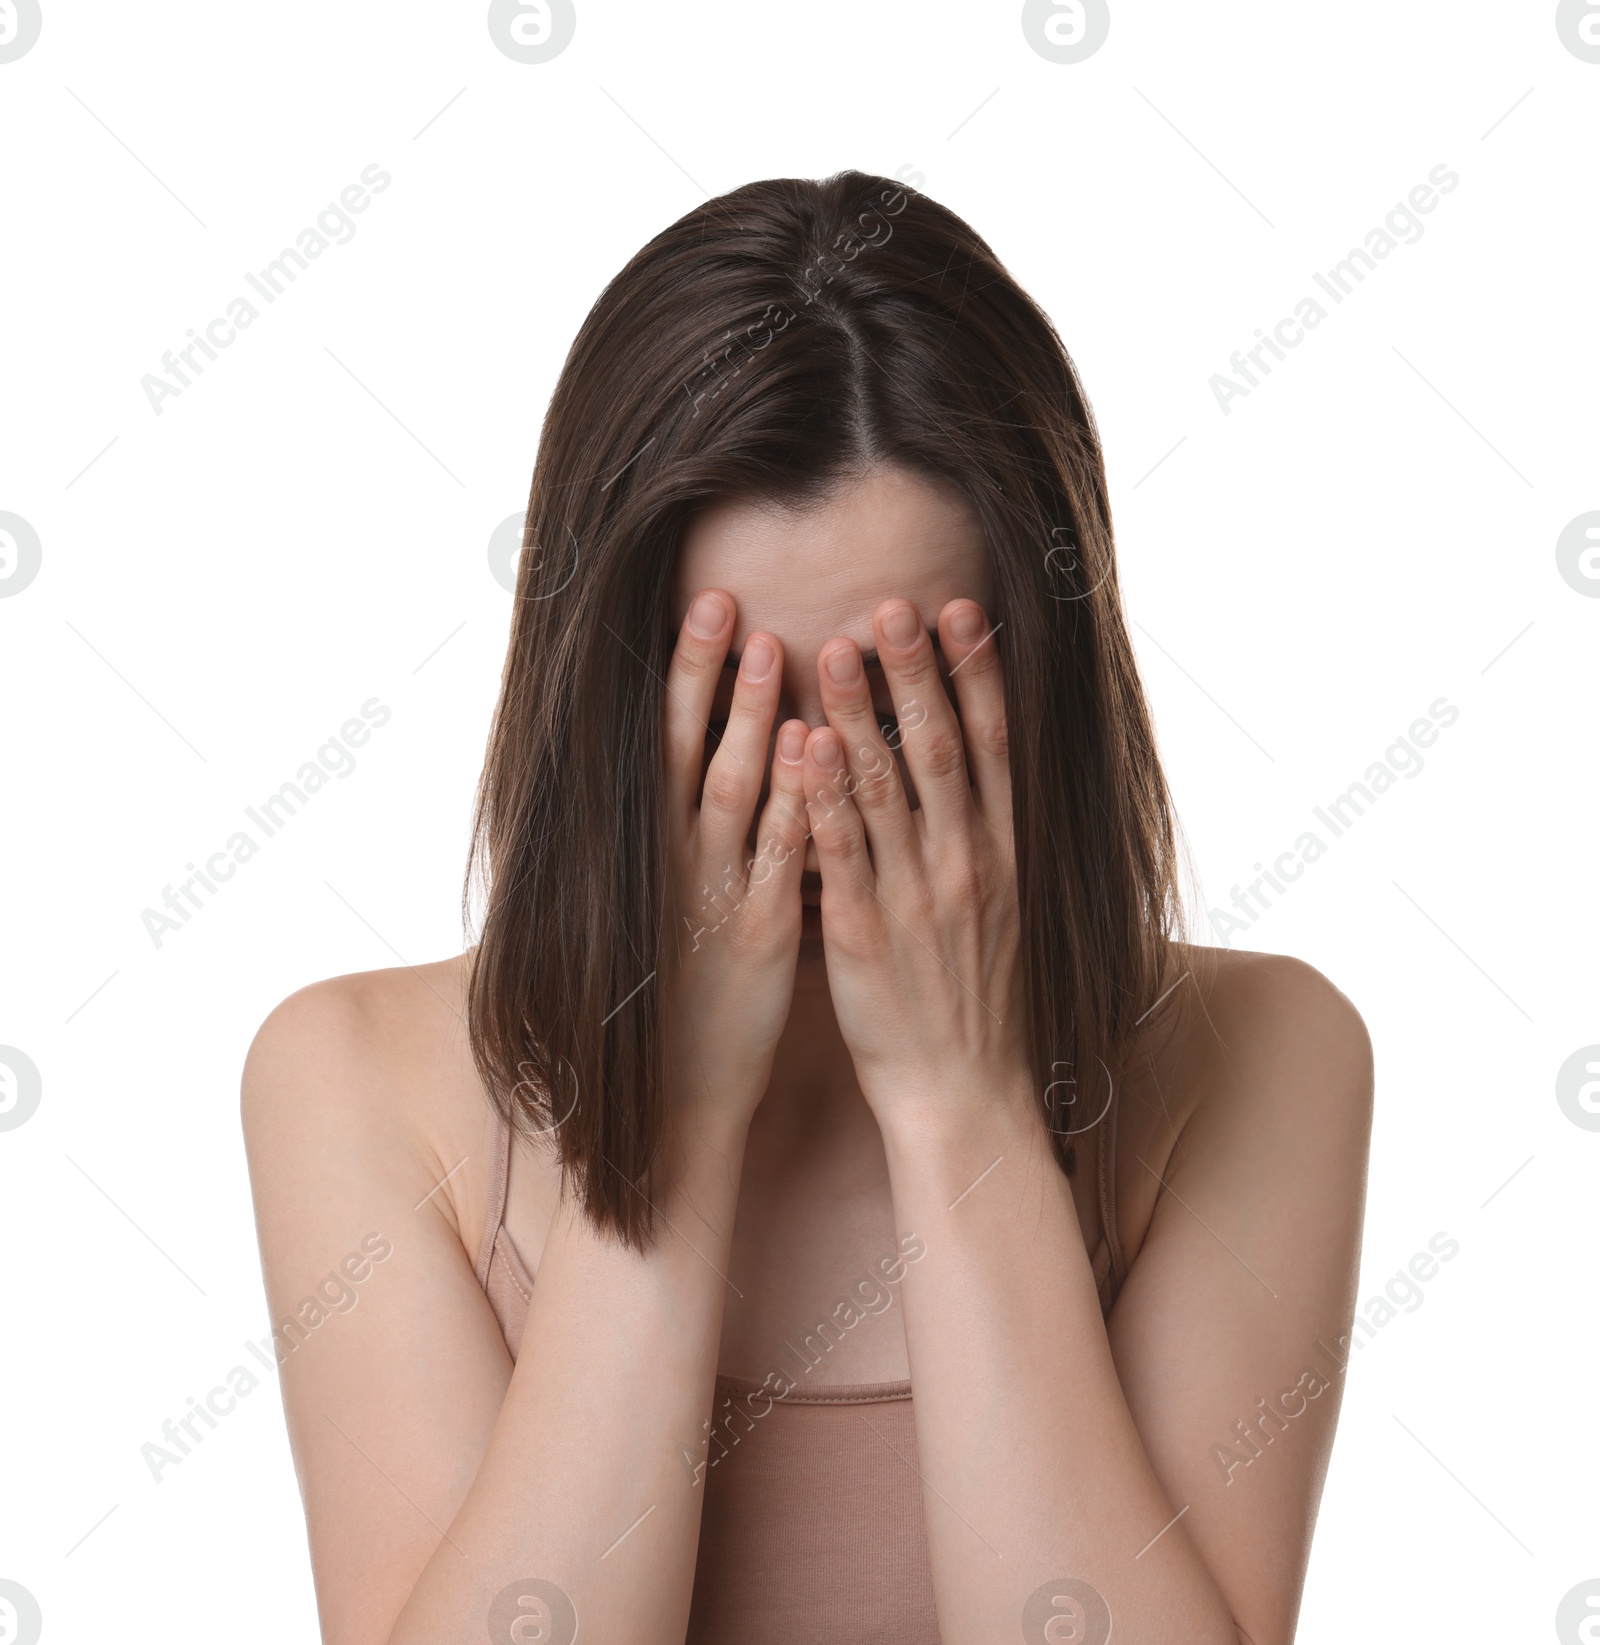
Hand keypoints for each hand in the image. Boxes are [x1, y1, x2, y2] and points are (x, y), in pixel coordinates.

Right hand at [661, 589, 810, 1125]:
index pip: (666, 744)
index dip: (684, 674)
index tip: (706, 605)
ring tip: (771, 651)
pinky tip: (816, 752)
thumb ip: (679, 835)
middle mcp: (678, 860)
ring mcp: (718, 894)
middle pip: (687, 749)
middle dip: (703, 674)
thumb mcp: (663, 903)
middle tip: (722, 601)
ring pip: (732, 790)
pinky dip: (795, 802)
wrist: (678, 1088)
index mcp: (657, 848)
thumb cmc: (676, 988)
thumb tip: (697, 766)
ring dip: (750, 720)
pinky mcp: (761, 934)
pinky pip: (779, 857)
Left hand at [801, 597, 1034, 1133]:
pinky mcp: (867, 933)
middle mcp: (967, 863)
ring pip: (886, 788)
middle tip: (891, 604)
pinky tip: (806, 745)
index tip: (963, 610)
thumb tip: (973, 773)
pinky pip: (843, 853)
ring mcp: (918, 895)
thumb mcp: (1002, 909)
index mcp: (1003, 853)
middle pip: (939, 749)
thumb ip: (983, 839)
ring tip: (829, 649)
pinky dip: (825, 796)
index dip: (978, 674)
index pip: (994, 746)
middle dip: (915, 672)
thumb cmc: (977, 999)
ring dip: (857, 714)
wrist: (966, 1091)